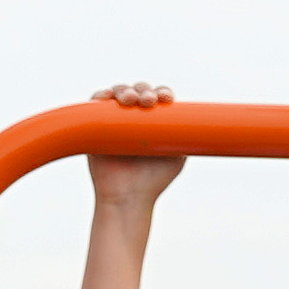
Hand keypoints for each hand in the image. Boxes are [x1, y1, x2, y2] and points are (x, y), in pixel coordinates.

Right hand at [87, 83, 184, 205]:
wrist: (127, 199)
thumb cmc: (154, 181)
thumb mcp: (178, 155)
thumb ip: (185, 134)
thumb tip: (195, 116)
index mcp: (153, 121)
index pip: (157, 97)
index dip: (162, 92)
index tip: (166, 99)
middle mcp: (133, 117)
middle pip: (138, 90)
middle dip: (144, 90)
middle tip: (148, 101)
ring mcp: (113, 121)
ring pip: (118, 93)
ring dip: (125, 90)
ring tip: (130, 100)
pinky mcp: (93, 127)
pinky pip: (94, 104)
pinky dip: (100, 95)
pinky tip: (108, 96)